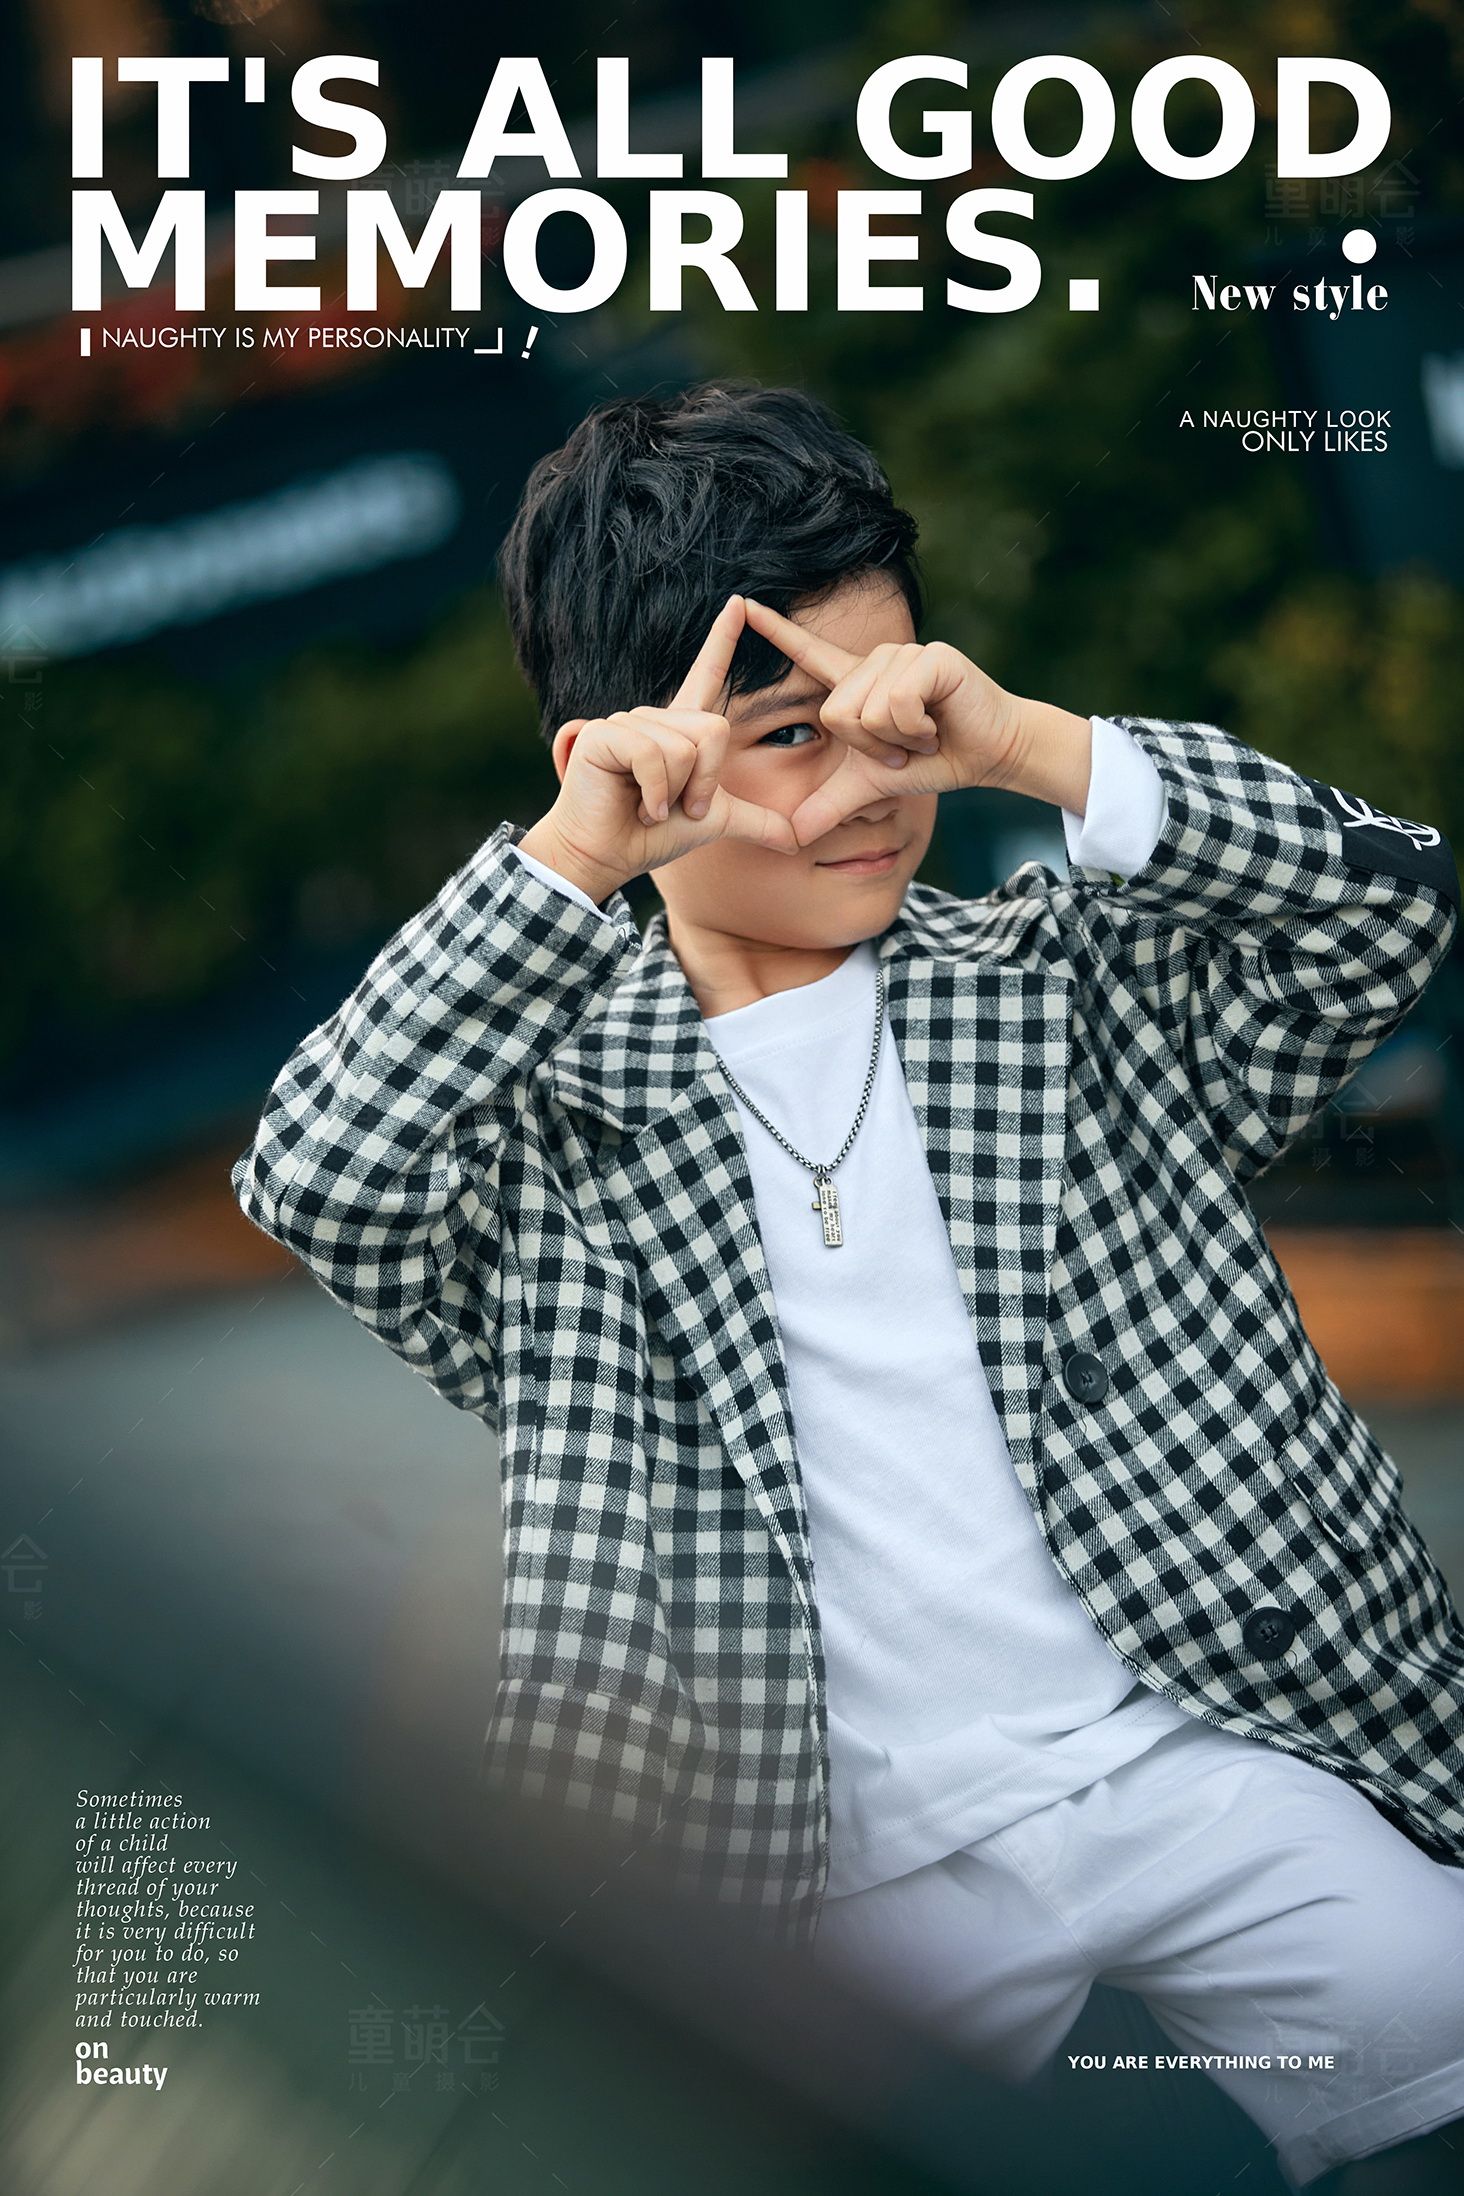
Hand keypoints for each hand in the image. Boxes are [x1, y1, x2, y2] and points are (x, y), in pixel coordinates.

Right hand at [518, 595, 797, 900]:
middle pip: (712, 731)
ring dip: (675, 792)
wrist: (604, 856)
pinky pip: (654, 756)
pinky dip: (655, 793)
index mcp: (679, 728)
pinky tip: (638, 806)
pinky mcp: (603, 734)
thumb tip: (797, 840)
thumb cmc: (650, 835)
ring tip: (650, 806)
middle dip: (704, 782)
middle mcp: (654, 717)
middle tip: (677, 807)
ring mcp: (627, 722)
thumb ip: (756, 822)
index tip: (739, 603)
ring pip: (683, 748)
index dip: (723, 639)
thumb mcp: (712, 823)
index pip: (707, 673)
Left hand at [739, 598, 1064, 844]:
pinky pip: (896, 703)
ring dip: (898, 740)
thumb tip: (792, 837)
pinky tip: (938, 724)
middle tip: (904, 746)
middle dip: (870, 747)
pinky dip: (916, 729)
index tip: (741, 605)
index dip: (775, 631)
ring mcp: (903, 655)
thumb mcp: (871, 784)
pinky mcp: (930, 658)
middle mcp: (875, 662)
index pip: (808, 653)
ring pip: (867, 711)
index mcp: (857, 683)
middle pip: (836, 713)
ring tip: (924, 733)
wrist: (990, 754)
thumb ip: (829, 805)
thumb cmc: (934, 760)